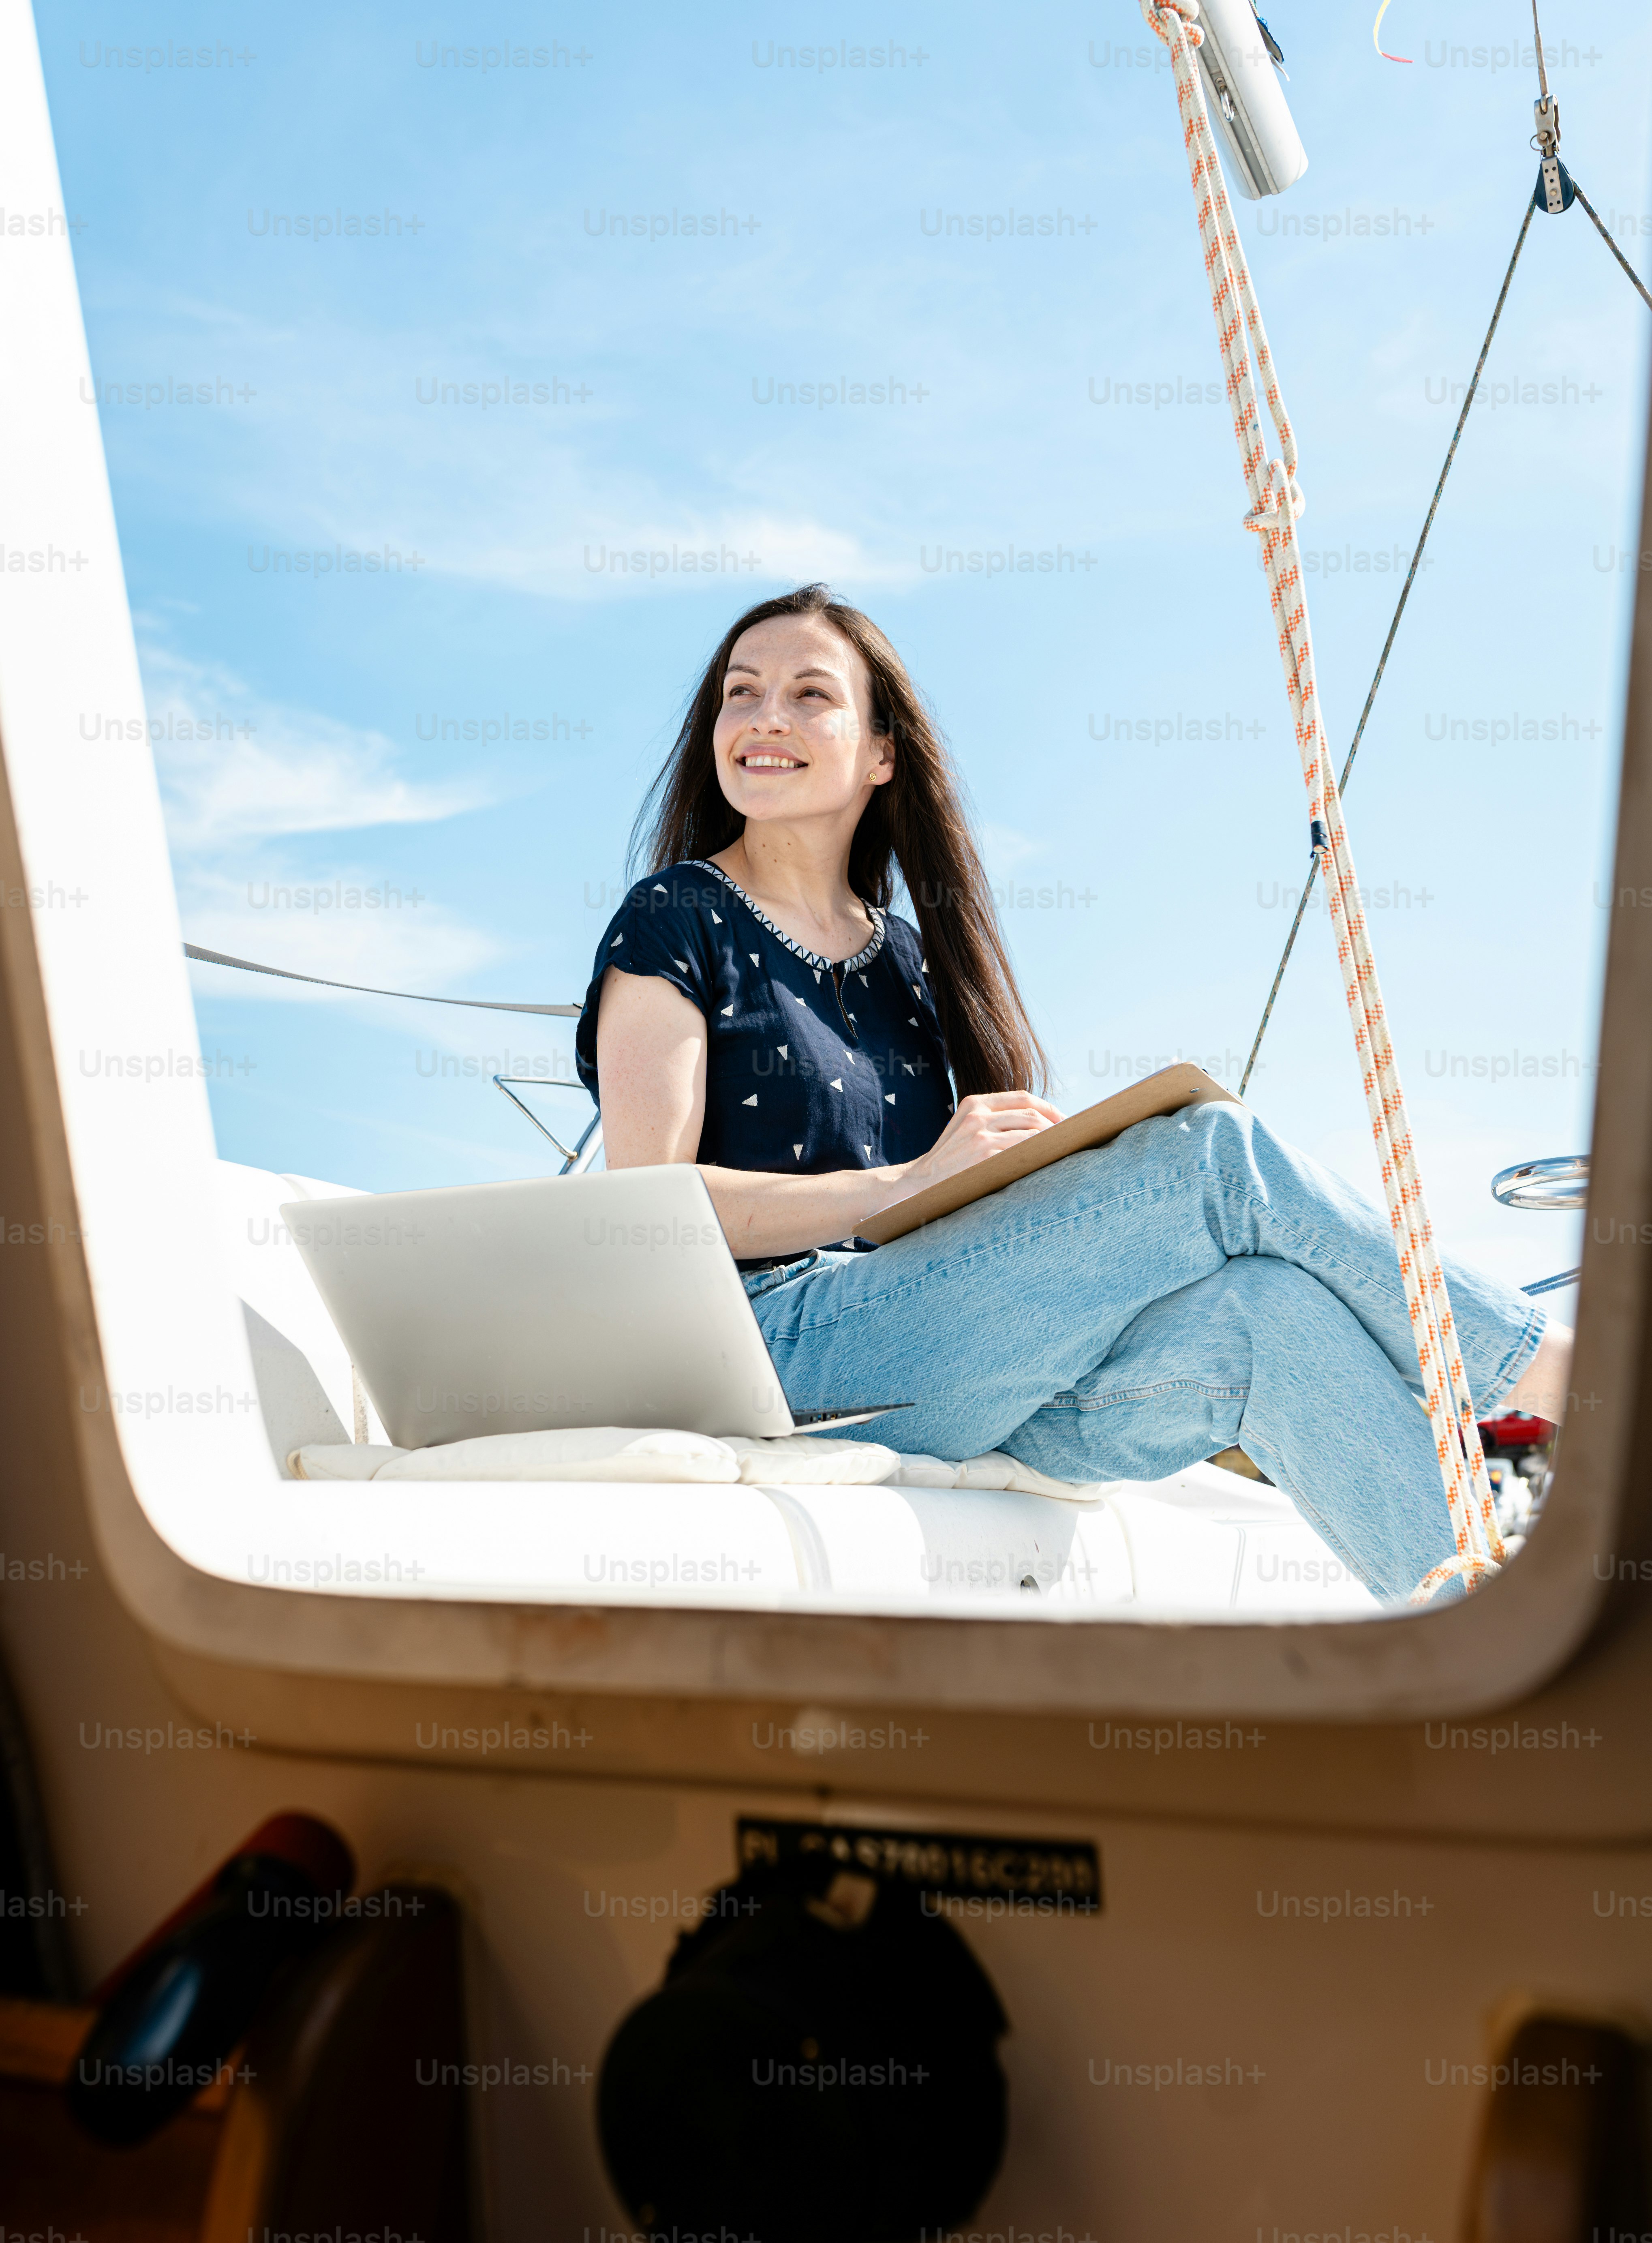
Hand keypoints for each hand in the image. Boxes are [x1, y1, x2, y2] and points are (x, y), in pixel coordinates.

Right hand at [896, 1090, 1063, 1196]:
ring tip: (1061, 1152)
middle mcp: (978, 1114)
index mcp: (974, 1103)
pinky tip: (1045, 1163)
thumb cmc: (950, 1161)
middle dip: (1055, 1126)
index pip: (1022, 1097)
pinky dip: (1039, 1156)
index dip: (1048, 1108)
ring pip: (1030, 1131)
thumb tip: (1038, 1125)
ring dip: (1050, 1142)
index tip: (1063, 1121)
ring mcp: (980, 1134)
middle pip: (1031, 1113)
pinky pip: (1022, 1151)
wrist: (919, 1182)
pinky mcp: (984, 1154)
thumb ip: (994, 1121)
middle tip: (1069, 1140)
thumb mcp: (966, 1130)